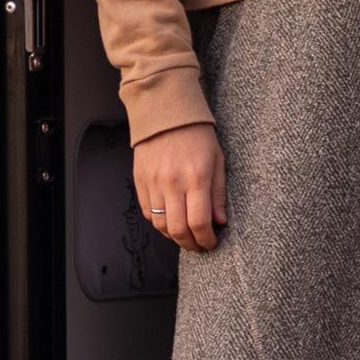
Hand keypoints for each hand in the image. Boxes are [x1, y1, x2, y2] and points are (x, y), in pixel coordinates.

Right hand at [133, 122, 227, 251]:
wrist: (166, 113)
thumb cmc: (196, 135)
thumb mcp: (217, 161)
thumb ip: (218, 194)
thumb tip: (219, 221)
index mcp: (196, 177)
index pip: (199, 222)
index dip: (206, 240)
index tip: (211, 243)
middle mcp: (172, 182)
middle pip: (178, 229)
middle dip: (190, 244)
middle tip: (198, 245)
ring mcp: (153, 182)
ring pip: (160, 224)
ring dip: (173, 236)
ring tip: (184, 235)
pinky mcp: (140, 181)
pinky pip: (148, 212)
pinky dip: (159, 222)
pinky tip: (170, 220)